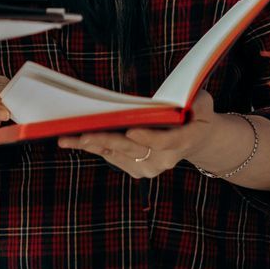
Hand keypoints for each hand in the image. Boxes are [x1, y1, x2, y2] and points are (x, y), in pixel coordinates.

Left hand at [57, 90, 225, 180]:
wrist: (197, 140)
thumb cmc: (196, 114)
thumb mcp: (203, 102)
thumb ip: (196, 101)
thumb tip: (182, 98)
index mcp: (183, 141)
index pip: (164, 141)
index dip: (148, 137)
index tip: (131, 130)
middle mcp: (164, 160)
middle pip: (131, 149)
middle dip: (105, 140)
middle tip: (83, 134)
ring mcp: (149, 168)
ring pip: (116, 154)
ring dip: (90, 145)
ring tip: (66, 138)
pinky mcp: (136, 170)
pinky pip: (112, 157)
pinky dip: (93, 147)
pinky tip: (73, 140)